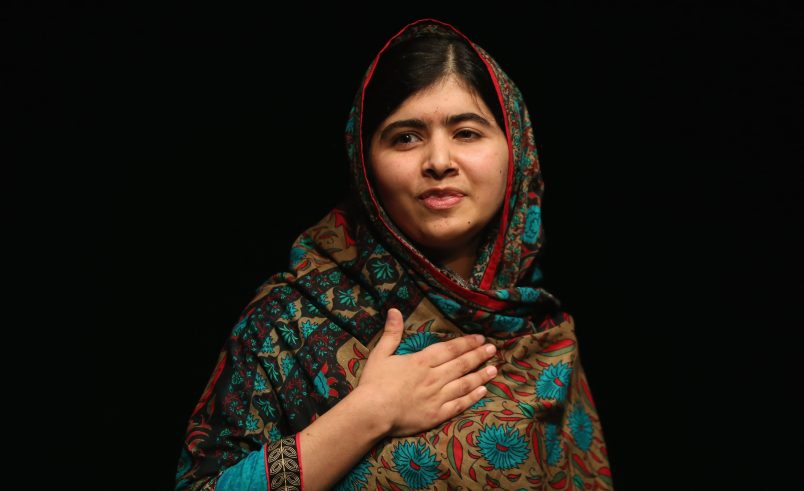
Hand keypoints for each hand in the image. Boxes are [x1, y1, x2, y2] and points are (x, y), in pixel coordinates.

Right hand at [356, 308, 497, 436]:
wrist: (372, 413)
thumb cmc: (374, 383)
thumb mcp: (380, 354)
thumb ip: (391, 333)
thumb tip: (394, 310)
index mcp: (422, 361)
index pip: (450, 349)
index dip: (466, 343)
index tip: (480, 338)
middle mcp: (434, 377)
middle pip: (461, 364)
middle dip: (478, 355)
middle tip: (492, 350)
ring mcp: (437, 397)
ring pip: (464, 384)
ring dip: (480, 375)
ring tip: (494, 369)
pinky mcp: (436, 415)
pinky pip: (459, 405)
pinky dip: (472, 397)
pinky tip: (483, 391)